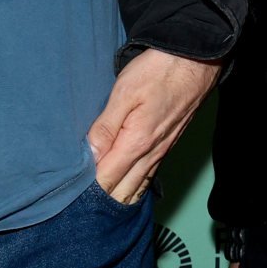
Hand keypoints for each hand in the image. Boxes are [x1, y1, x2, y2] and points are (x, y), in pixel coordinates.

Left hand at [86, 48, 219, 204]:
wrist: (197, 60)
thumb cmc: (159, 70)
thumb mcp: (124, 92)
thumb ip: (105, 126)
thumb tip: (89, 155)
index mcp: (136, 142)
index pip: (107, 179)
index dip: (88, 190)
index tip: (70, 193)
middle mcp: (151, 153)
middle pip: (123, 191)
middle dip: (102, 201)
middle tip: (78, 205)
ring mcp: (162, 151)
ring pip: (138, 187)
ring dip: (118, 197)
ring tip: (97, 207)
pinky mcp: (168, 145)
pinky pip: (149, 176)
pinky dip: (134, 188)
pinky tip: (126, 189)